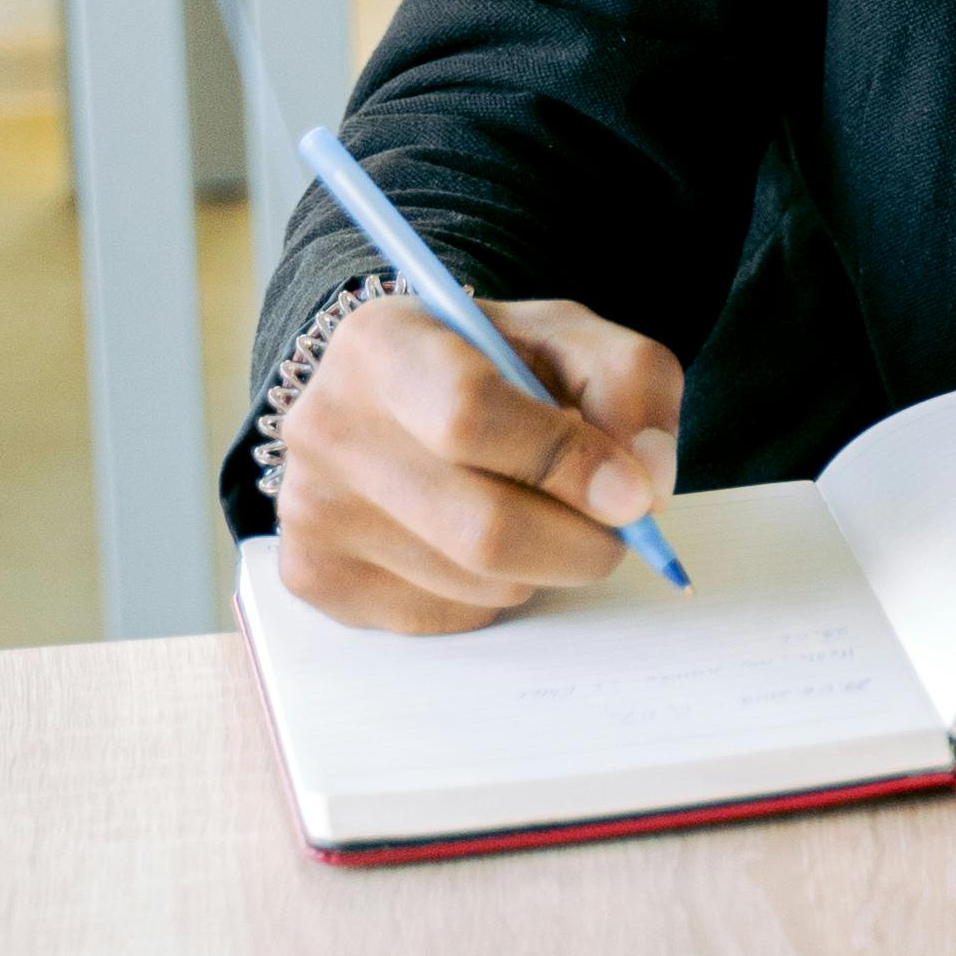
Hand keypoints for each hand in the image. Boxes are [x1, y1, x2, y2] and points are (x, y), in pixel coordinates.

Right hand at [271, 288, 683, 632]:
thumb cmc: (492, 363)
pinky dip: (494, 592)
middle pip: (481, 527)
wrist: (396, 393)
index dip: (568, 465)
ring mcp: (309, 508)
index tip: (634, 495)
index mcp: (382, 342)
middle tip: (619, 530)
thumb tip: (645, 483)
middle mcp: (326, 425)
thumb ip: (630, 385)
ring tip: (536, 512)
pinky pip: (444, 617)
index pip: (471, 417)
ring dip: (541, 566)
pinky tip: (479, 540)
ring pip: (474, 582)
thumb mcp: (571, 338)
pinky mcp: (315, 575)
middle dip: (580, 542)